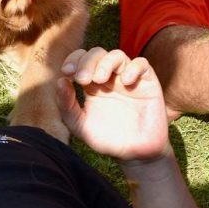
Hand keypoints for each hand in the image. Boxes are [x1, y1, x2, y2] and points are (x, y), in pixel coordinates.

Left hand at [57, 48, 170, 163]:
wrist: (135, 154)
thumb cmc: (106, 139)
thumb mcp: (80, 125)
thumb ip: (67, 105)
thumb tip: (60, 81)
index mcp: (91, 84)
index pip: (81, 60)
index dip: (73, 60)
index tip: (67, 72)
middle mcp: (109, 77)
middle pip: (97, 53)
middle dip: (86, 62)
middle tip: (81, 79)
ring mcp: (128, 78)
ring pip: (117, 55)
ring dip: (105, 63)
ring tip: (99, 80)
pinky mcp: (148, 83)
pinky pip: (142, 65)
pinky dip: (133, 68)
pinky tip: (125, 82)